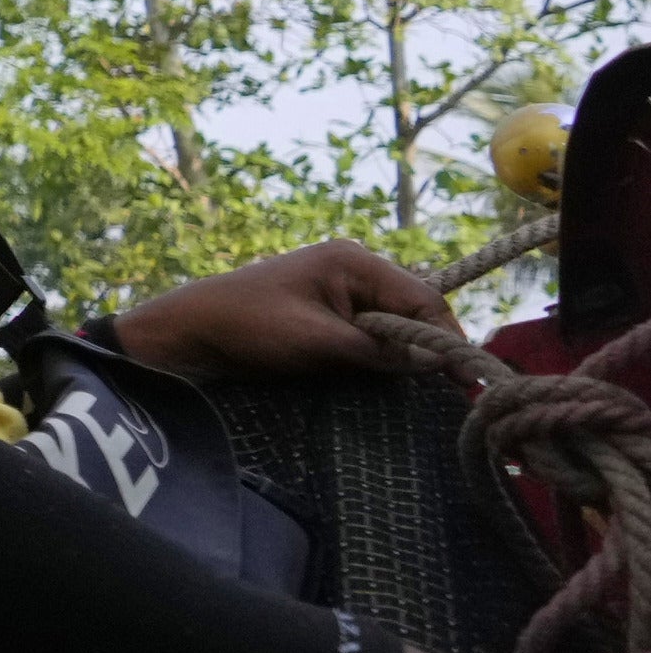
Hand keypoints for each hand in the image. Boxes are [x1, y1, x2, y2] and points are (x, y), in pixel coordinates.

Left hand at [111, 240, 448, 380]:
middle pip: (413, 311)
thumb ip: (376, 350)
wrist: (186, 333)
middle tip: (453, 390)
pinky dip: (382, 355)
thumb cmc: (245, 327)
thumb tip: (434, 363)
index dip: (447, 338)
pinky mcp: (327, 316)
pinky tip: (391, 380)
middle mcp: (352, 270)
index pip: (422, 298)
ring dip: (405, 354)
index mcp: (352, 262)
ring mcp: (339, 292)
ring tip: (429, 390)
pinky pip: (371, 334)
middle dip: (430, 347)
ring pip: (394, 326)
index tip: (466, 378)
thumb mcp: (316, 341)